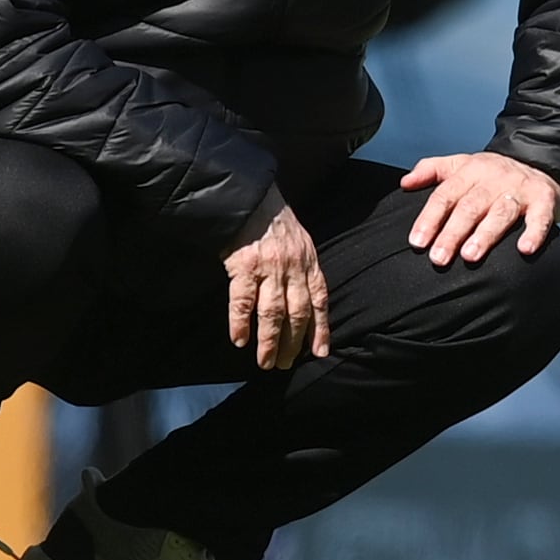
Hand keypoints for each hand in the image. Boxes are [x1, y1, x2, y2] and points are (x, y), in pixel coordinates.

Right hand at [222, 201, 328, 368]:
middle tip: (284, 365)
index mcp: (308, 261)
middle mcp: (292, 267)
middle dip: (292, 343)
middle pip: (296, 313)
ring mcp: (269, 267)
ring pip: (272, 313)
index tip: (319, 352)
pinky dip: (240, 323)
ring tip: (265, 363)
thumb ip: (302, 267)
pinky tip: (239, 340)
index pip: (318, 301)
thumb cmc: (272, 219)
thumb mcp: (299, 241)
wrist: (248, 195)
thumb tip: (303, 298)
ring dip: (269, 342)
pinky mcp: (244, 265)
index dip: (320, 329)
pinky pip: (242, 301)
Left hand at [400, 152, 559, 265]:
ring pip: (500, 212)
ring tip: (470, 256)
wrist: (540, 161)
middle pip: (470, 207)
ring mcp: (519, 188)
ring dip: (485, 235)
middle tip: (438, 258)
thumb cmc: (492, 173)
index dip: (429, 219)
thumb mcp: (461, 164)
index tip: (417, 242)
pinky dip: (534, 232)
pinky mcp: (544, 199)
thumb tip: (404, 183)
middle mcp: (493, 178)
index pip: (445, 195)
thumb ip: (431, 170)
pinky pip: (540, 217)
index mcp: (470, 171)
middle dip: (452, 233)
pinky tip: (524, 250)